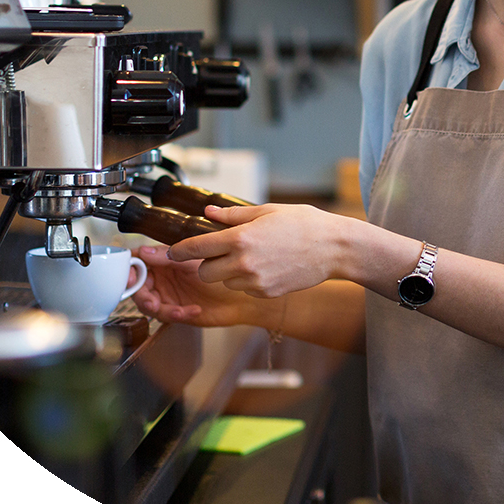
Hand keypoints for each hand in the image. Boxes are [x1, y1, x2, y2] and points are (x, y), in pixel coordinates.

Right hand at [131, 244, 257, 326]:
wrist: (243, 294)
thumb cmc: (225, 270)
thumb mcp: (194, 259)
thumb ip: (167, 255)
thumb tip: (143, 252)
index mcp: (164, 259)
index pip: (137, 262)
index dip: (129, 270)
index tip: (130, 277)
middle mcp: (163, 277)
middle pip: (137, 286)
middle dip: (142, 295)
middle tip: (152, 300)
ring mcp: (169, 294)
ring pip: (149, 304)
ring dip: (159, 308)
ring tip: (176, 309)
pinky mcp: (177, 311)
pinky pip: (166, 315)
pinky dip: (177, 314)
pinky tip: (192, 310)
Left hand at [166, 203, 349, 297]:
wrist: (332, 248)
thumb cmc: (303, 224)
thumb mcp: (266, 211)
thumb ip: (233, 215)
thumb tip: (209, 213)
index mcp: (241, 238)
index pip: (197, 248)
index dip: (179, 251)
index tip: (171, 253)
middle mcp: (244, 263)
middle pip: (204, 273)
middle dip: (206, 264)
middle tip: (219, 254)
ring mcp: (255, 281)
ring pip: (224, 283)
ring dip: (227, 273)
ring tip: (250, 258)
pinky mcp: (267, 292)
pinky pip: (245, 289)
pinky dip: (247, 281)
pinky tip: (265, 267)